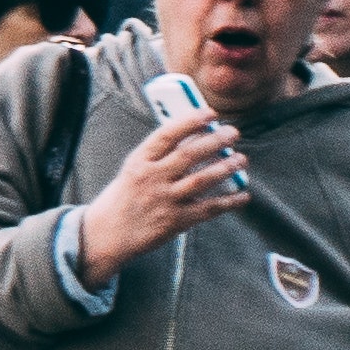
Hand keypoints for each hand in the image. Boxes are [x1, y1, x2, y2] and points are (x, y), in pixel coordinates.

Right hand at [72, 108, 251, 286]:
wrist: (106, 235)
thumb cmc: (121, 200)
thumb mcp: (132, 171)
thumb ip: (157, 157)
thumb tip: (193, 139)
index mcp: (139, 162)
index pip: (166, 135)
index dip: (190, 122)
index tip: (210, 113)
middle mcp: (151, 178)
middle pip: (189, 154)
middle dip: (215, 141)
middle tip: (233, 133)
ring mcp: (164, 200)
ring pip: (202, 179)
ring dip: (226, 168)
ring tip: (241, 159)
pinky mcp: (175, 221)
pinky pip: (208, 208)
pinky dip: (229, 202)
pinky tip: (243, 195)